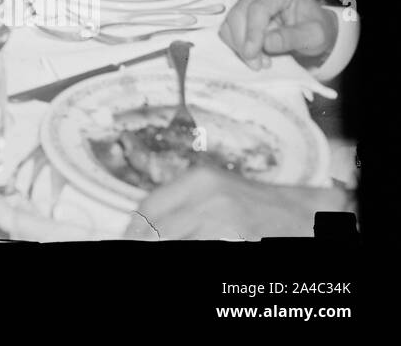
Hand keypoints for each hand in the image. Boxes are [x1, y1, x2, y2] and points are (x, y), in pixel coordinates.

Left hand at [124, 164, 347, 239]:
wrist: (309, 217)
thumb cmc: (262, 208)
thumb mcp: (217, 194)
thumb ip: (181, 205)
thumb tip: (141, 229)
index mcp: (198, 180)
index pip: (146, 210)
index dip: (131, 232)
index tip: (125, 241)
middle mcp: (207, 198)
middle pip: (155, 231)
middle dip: (143, 244)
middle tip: (133, 250)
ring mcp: (223, 224)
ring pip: (172, 243)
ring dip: (166, 248)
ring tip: (163, 250)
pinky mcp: (235, 243)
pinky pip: (198, 251)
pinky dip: (187, 253)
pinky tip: (194, 252)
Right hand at [219, 0, 336, 69]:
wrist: (313, 28)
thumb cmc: (316, 28)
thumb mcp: (315, 35)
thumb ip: (292, 37)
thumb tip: (266, 43)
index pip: (258, 8)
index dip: (253, 32)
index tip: (252, 54)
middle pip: (239, 14)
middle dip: (244, 42)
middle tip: (257, 64)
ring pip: (230, 22)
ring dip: (239, 45)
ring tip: (260, 62)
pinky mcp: (240, 11)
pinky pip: (229, 28)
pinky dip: (236, 44)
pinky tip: (254, 54)